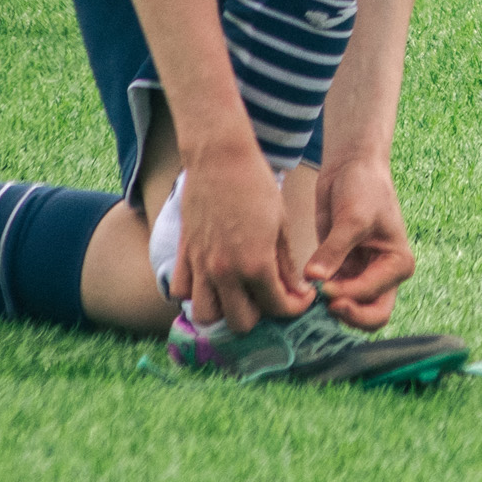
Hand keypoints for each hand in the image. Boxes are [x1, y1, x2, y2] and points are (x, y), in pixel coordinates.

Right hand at [174, 150, 310, 334]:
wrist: (220, 158)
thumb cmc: (257, 185)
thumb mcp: (281, 225)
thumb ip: (286, 264)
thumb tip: (296, 291)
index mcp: (255, 264)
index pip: (277, 307)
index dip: (295, 306)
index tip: (301, 296)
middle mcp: (224, 272)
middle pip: (240, 323)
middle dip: (261, 315)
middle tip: (270, 295)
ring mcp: (200, 265)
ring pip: (205, 315)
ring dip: (223, 311)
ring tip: (238, 294)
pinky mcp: (184, 255)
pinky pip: (180, 291)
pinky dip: (194, 293)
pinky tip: (211, 280)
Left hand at [309, 159, 416, 330]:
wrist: (351, 167)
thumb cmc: (363, 188)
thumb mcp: (352, 218)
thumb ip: (334, 250)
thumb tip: (313, 278)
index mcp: (398, 264)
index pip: (374, 296)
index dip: (348, 296)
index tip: (323, 287)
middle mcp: (383, 275)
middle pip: (371, 316)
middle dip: (348, 315)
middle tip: (322, 306)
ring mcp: (361, 275)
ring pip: (350, 309)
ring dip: (330, 308)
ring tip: (309, 297)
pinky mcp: (340, 270)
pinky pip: (331, 295)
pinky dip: (318, 297)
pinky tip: (302, 290)